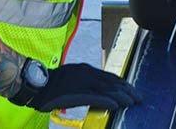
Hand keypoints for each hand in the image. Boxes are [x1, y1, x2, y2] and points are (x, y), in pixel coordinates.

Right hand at [26, 63, 141, 111]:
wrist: (36, 85)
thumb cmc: (53, 84)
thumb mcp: (73, 77)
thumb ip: (86, 83)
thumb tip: (100, 93)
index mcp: (86, 70)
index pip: (110, 77)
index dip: (123, 84)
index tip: (132, 90)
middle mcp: (87, 74)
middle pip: (112, 82)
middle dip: (127, 90)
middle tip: (138, 97)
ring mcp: (82, 83)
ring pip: (107, 90)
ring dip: (122, 97)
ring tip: (132, 102)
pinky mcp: (76, 93)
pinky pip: (95, 98)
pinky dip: (107, 102)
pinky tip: (116, 106)